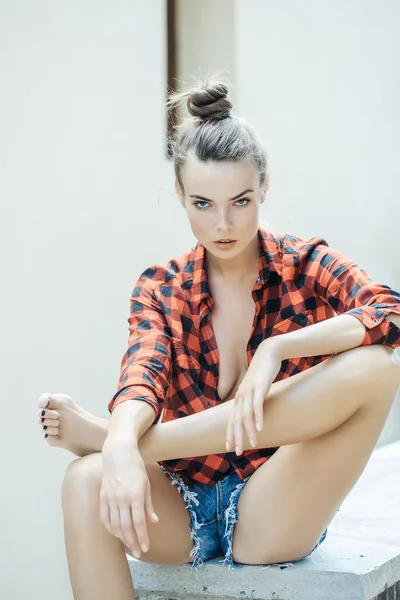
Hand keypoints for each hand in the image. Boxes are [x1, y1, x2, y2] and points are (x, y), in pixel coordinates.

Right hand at [101, 441, 158, 558]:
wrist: (118, 453)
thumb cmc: (136, 466)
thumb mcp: (146, 484)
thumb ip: (148, 504)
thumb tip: (153, 521)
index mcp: (135, 495)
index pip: (139, 522)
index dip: (142, 537)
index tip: (146, 548)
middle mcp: (121, 499)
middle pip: (126, 527)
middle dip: (133, 542)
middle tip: (138, 552)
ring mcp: (110, 498)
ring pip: (115, 525)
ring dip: (122, 538)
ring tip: (130, 545)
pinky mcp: (102, 497)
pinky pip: (105, 518)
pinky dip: (110, 529)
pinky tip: (117, 534)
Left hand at [225, 341, 281, 455]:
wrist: (268, 352)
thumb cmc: (263, 372)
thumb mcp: (255, 388)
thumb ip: (253, 400)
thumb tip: (254, 413)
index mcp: (239, 397)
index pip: (231, 419)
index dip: (229, 434)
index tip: (228, 448)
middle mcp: (241, 395)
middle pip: (235, 420)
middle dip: (236, 437)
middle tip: (237, 452)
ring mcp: (250, 391)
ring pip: (246, 415)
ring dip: (249, 431)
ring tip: (253, 444)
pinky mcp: (260, 387)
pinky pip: (257, 405)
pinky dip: (258, 417)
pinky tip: (260, 428)